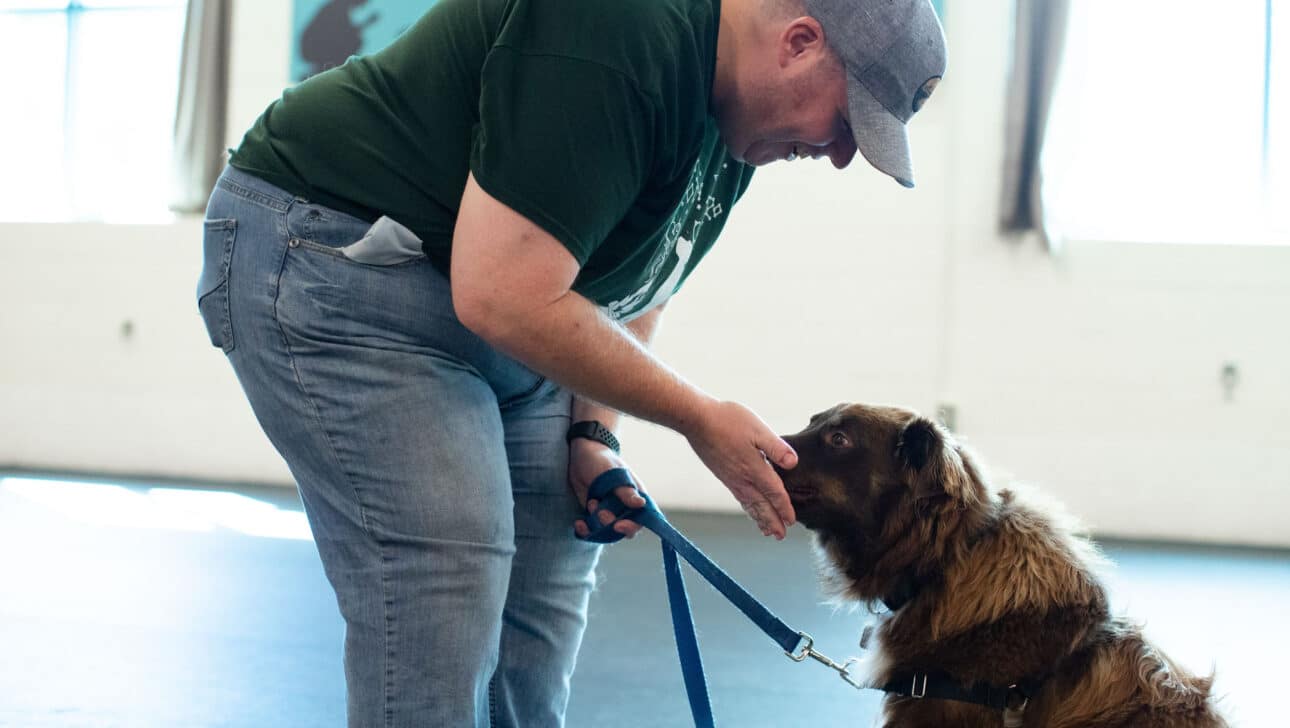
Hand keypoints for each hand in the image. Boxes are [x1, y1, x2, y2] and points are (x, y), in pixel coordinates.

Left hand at [568, 439, 647, 538]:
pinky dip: (585, 530)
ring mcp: (608, 512)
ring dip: (596, 525)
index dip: (631, 527)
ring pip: (606, 532)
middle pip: (622, 530)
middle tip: (599, 512)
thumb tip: (641, 504)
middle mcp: (624, 508)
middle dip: (609, 525)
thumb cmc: (602, 460)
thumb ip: (625, 491)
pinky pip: (591, 530)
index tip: (617, 525)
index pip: (640, 520)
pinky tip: (578, 523)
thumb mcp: (614, 474)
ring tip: (591, 503)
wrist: (581, 455)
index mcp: (635, 497)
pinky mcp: (594, 515)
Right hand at [683, 400, 797, 538]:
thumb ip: (776, 448)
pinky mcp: (723, 475)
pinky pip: (740, 499)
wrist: (697, 420)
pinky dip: (748, 510)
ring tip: (767, 531)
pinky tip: (749, 509)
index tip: (792, 521)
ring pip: (750, 506)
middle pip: (762, 506)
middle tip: (781, 536)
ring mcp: (731, 479)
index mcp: (755, 469)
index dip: (785, 508)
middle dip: (773, 522)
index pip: (775, 494)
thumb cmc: (727, 421)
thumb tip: (793, 463)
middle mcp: (743, 479)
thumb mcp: (757, 429)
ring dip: (760, 519)